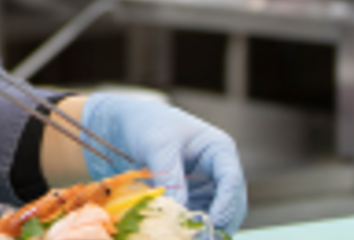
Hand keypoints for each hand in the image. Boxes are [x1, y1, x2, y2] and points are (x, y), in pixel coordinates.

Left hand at [81, 93, 246, 234]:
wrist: (122, 126)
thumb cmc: (145, 124)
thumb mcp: (158, 146)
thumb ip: (170, 178)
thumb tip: (179, 211)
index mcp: (219, 150)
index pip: (231, 181)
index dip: (225, 205)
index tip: (210, 223)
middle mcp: (217, 171)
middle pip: (230, 205)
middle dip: (218, 224)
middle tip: (198, 239)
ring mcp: (204, 188)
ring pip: (215, 217)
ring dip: (202, 231)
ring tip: (185, 238)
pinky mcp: (188, 200)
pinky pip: (194, 220)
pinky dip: (188, 230)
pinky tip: (176, 235)